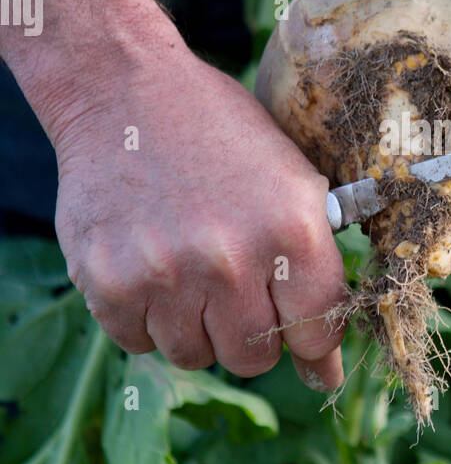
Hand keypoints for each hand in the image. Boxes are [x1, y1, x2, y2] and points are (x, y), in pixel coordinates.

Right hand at [53, 45, 346, 390]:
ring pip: (194, 355)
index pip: (318, 335)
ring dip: (194, 328)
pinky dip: (145, 319)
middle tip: (233, 288)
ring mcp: (166, 275)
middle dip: (249, 334)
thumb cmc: (221, 136)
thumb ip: (317, 268)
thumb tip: (328, 372)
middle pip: (253, 359)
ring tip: (188, 271)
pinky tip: (149, 267)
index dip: (311, 341)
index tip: (299, 332)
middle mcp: (232, 259)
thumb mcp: (292, 181)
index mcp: (293, 230)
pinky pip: (138, 342)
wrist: (125, 91)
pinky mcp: (110, 282)